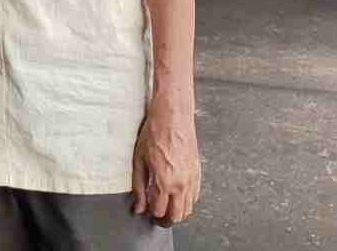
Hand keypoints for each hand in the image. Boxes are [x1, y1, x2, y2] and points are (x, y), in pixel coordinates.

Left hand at [130, 99, 200, 225]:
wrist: (173, 117)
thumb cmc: (155, 133)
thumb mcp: (139, 160)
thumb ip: (139, 187)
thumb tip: (138, 206)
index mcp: (164, 182)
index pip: (160, 211)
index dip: (151, 214)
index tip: (145, 210)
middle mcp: (181, 184)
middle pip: (177, 216)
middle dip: (165, 219)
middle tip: (156, 215)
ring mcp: (192, 179)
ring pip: (188, 209)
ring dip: (177, 212)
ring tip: (166, 206)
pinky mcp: (198, 173)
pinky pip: (195, 196)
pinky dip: (186, 201)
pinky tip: (176, 195)